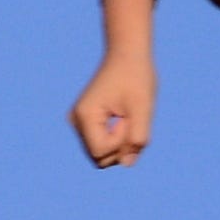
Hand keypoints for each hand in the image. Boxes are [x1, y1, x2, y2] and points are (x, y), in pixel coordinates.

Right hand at [70, 48, 154, 167]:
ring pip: (101, 153)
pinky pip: (102, 143)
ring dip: (120, 142)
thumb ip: (137, 138)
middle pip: (99, 157)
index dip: (122, 141)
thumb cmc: (136, 78)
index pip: (102, 151)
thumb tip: (127, 164)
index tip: (129, 118)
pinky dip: (116, 138)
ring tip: (127, 118)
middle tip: (130, 119)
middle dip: (120, 145)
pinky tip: (123, 119)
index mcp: (84, 115)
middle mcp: (76, 121)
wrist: (126, 55)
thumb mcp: (143, 108)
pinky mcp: (85, 122)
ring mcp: (78, 122)